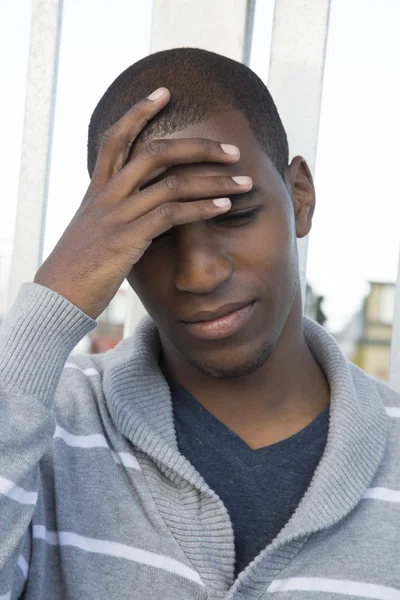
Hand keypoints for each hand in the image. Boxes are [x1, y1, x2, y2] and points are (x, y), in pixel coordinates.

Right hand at [34, 87, 250, 319]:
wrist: (57, 295)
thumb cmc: (80, 266)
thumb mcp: (94, 230)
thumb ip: (118, 212)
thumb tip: (147, 209)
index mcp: (98, 189)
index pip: (116, 138)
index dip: (139, 111)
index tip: (163, 92)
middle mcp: (107, 194)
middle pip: (155, 152)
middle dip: (199, 147)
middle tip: (232, 151)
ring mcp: (117, 214)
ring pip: (172, 183)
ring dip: (214, 181)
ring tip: (244, 182)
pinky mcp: (128, 238)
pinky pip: (172, 215)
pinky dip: (202, 209)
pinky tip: (225, 207)